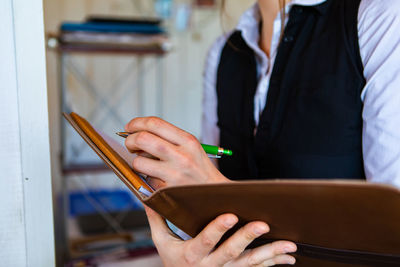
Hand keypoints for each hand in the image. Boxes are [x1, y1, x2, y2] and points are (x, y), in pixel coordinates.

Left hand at [125, 117, 227, 186]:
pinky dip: (146, 178)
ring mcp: (174, 174)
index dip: (137, 123)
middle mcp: (181, 156)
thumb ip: (169, 138)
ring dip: (136, 162)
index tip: (129, 127)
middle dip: (130, 140)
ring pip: (139, 162)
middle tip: (130, 145)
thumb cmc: (201, 170)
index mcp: (188, 141)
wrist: (217, 195)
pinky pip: (146, 180)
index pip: (155, 123)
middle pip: (142, 139)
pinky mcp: (168, 191)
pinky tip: (155, 178)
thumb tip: (138, 132)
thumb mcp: (192, 148)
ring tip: (143, 163)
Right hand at [145, 207, 296, 266]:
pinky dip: (273, 262)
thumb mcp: (162, 244)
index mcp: (191, 255)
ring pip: (250, 263)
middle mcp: (210, 265)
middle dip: (247, 237)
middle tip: (263, 224)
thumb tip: (150, 196)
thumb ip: (158, 220)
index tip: (229, 215)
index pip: (205, 240)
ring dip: (270, 253)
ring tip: (289, 245)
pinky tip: (288, 257)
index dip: (217, 229)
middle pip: (231, 251)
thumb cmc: (174, 263)